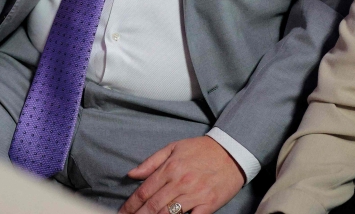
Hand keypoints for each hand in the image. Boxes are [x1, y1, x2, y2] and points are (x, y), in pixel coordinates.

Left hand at [119, 136, 244, 213]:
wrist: (232, 151)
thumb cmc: (201, 149)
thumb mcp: (174, 147)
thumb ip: (151, 162)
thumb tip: (131, 174)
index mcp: (170, 168)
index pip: (145, 190)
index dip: (131, 204)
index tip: (122, 212)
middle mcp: (180, 182)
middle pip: (153, 205)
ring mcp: (195, 194)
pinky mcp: (209, 204)